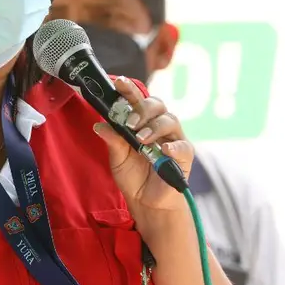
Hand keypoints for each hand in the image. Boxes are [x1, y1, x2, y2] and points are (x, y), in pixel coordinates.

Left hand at [93, 76, 194, 212]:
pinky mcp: (184, 155)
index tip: (119, 83)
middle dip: (142, 109)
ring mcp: (174, 138)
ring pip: (170, 120)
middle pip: (157, 104)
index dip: (129, 89)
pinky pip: (182, 146)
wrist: (146, 202)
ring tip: (141, 138)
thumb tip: (99, 125)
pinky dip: (173, 145)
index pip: (137, 100)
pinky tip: (164, 149)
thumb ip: (113, 141)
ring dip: (154, 126)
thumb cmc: (133, 176)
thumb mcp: (117, 158)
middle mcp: (159, 125)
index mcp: (142, 121)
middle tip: (130, 123)